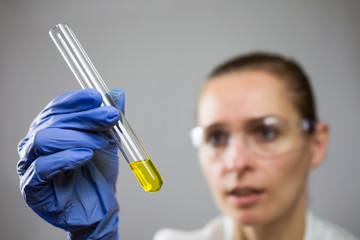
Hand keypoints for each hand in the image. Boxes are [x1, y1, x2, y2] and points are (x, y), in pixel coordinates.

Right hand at [17, 88, 123, 239]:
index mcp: (51, 130)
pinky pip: (42, 167)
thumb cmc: (99, 173)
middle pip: (53, 120)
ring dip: (77, 137)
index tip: (97, 97)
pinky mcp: (32, 187)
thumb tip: (117, 92)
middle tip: (111, 117)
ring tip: (100, 142)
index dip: (76, 100)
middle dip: (85, 117)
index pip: (57, 107)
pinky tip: (85, 156)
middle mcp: (36, 144)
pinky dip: (66, 157)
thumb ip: (110, 119)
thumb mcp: (109, 141)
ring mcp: (31, 164)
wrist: (100, 207)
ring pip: (44, 139)